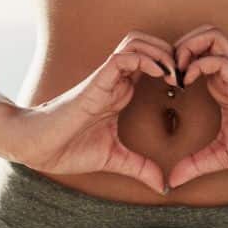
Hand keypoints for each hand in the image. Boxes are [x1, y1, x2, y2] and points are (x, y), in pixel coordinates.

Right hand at [8, 31, 178, 194]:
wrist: (38, 147)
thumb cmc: (69, 148)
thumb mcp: (114, 158)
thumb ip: (140, 167)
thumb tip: (163, 186)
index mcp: (120, 92)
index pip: (151, 63)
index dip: (173, 67)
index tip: (189, 86)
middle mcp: (115, 79)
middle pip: (146, 43)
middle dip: (171, 51)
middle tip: (187, 74)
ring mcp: (106, 77)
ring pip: (137, 42)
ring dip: (161, 52)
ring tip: (175, 73)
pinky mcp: (97, 80)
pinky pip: (124, 57)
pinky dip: (146, 60)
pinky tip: (160, 76)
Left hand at [168, 24, 227, 188]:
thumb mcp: (222, 156)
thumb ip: (197, 164)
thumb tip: (173, 181)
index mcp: (222, 87)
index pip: (194, 55)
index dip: (173, 63)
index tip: (161, 85)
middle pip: (201, 35)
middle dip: (177, 46)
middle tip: (166, 73)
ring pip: (210, 36)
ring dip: (187, 48)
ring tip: (177, 73)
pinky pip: (219, 58)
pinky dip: (197, 64)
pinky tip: (187, 82)